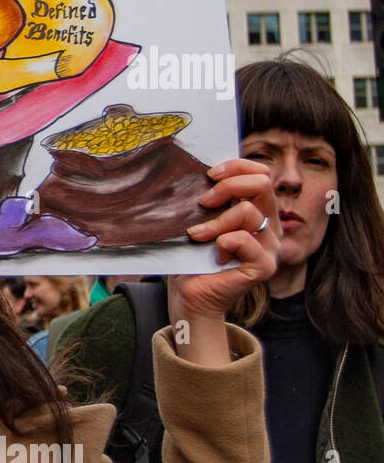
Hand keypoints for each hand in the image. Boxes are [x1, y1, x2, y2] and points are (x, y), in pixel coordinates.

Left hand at [169, 159, 279, 364]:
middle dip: (227, 187)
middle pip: (261, 184)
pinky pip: (242, 239)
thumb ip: (212, 199)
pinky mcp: (264, 265)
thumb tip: (202, 171)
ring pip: (248, 212)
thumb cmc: (193, 257)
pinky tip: (213, 255)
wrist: (191, 296)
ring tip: (196, 235)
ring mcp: (270, 246)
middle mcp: (270, 226)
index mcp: (259, 210)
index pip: (261, 173)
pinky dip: (222, 242)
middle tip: (203, 202)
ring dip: (215, 222)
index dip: (237, 166)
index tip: (210, 174)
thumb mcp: (201, 220)